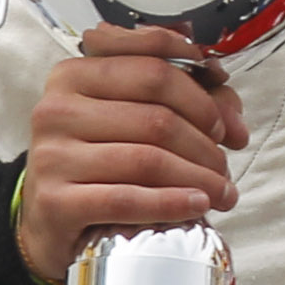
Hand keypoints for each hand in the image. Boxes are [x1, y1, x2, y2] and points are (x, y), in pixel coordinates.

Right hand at [18, 26, 249, 284]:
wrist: (52, 217)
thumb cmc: (104, 158)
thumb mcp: (137, 117)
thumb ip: (191, 101)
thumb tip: (233, 118)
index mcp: (76, 74)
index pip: (154, 67)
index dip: (201, 93)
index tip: (223, 121)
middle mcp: (57, 109)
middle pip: (157, 117)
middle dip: (206, 143)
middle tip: (225, 165)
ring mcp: (51, 155)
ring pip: (148, 160)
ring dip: (198, 178)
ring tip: (223, 192)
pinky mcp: (53, 201)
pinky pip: (126, 200)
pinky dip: (171, 204)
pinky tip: (198, 205)